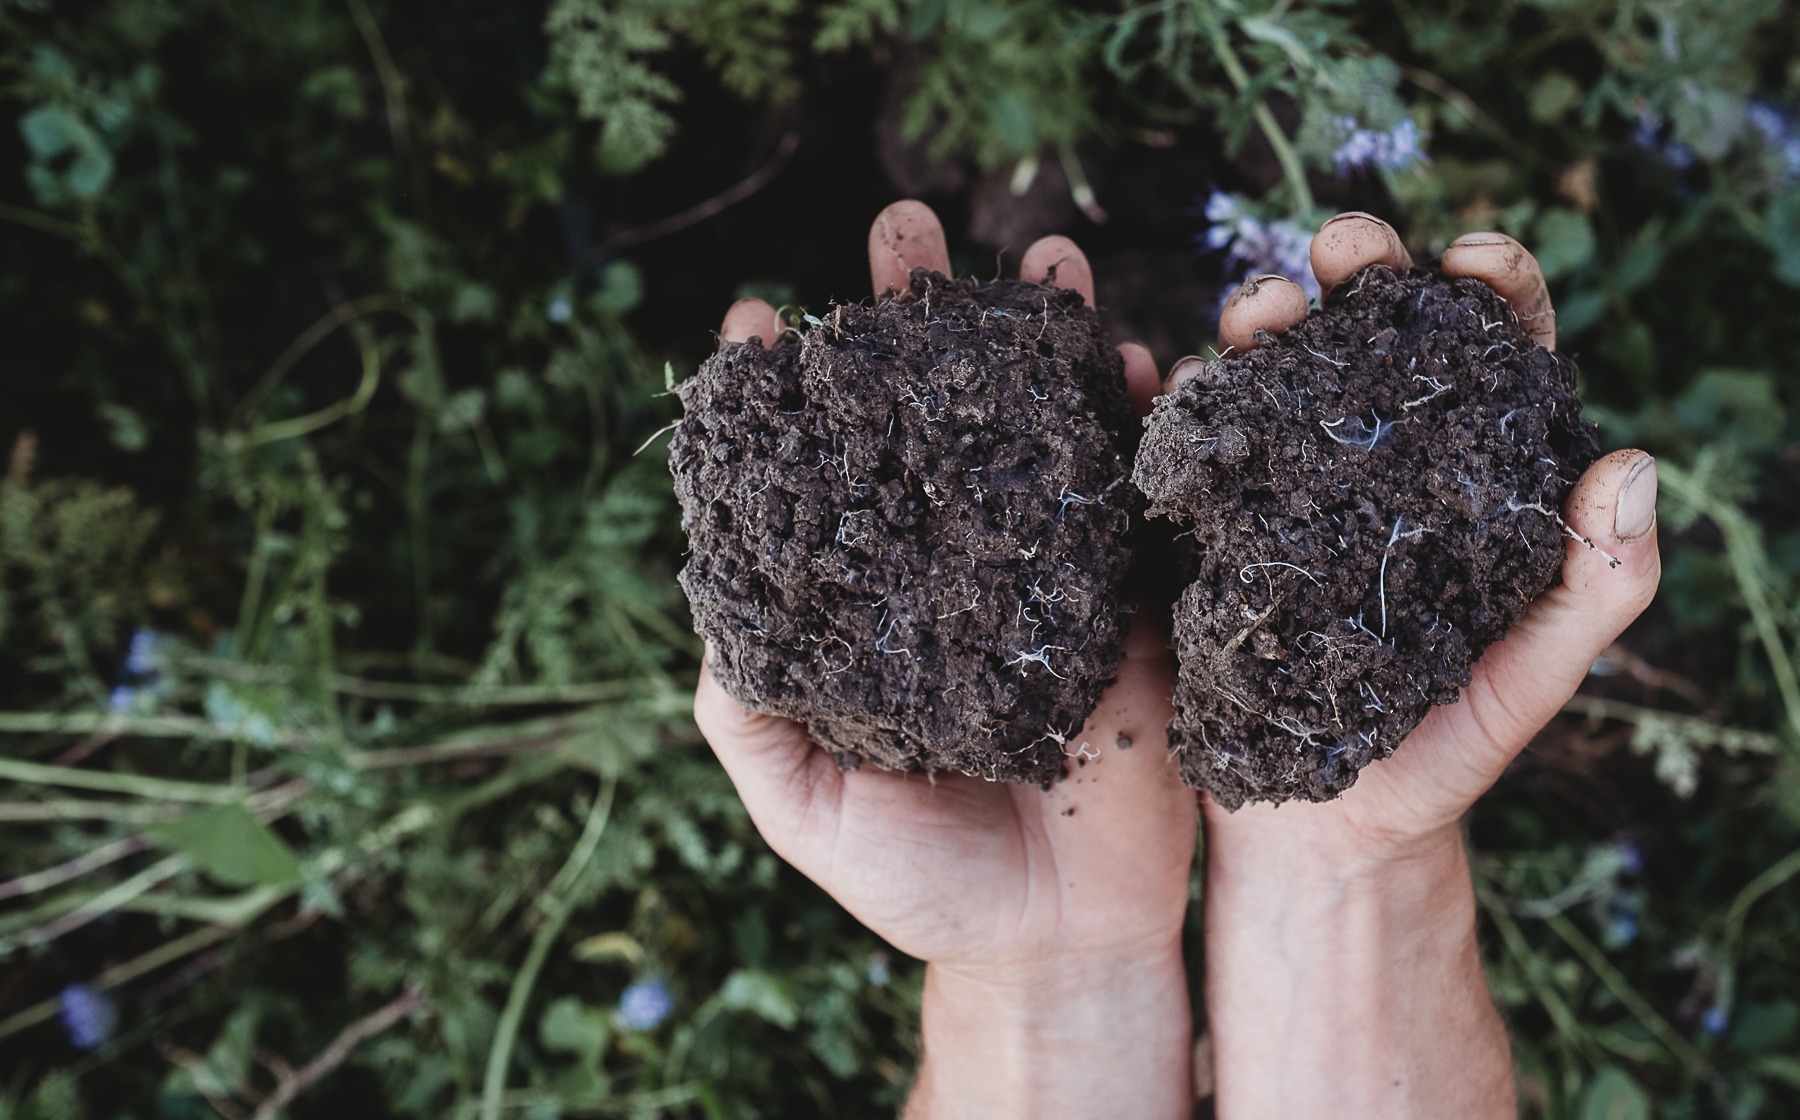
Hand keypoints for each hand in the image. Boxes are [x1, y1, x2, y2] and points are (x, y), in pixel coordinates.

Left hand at [698, 200, 1195, 1118]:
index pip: (818, 476)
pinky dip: (1137, 421)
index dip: (785, 399)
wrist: (1058, 942)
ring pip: (1041, 428)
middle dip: (919, 319)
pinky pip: (1140, 493)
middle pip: (933, 418)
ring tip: (1038, 254)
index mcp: (870, 603)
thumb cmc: (917, 883)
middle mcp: (957, 567)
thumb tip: (701, 605)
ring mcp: (1051, 575)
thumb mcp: (805, 806)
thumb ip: (750, 715)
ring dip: (1041, 336)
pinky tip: (1130, 354)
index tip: (758, 321)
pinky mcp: (1138, 601)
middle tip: (905, 228)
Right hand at [1194, 212, 1661, 1119]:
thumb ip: (1598, 590)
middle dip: (1360, 275)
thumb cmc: (1443, 756)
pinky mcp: (1207, 524)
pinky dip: (1179, 401)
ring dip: (1261, 321)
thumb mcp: (1532, 683)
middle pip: (1371, 340)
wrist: (1319, 833)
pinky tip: (1171, 374)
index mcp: (1469, 480)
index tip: (1479, 257)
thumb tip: (1634, 461)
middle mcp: (1374, 463)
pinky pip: (1193, 448)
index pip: (1493, 361)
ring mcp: (1282, 487)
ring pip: (1275, 374)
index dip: (1492, 294)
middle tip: (1343, 243)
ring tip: (1254, 309)